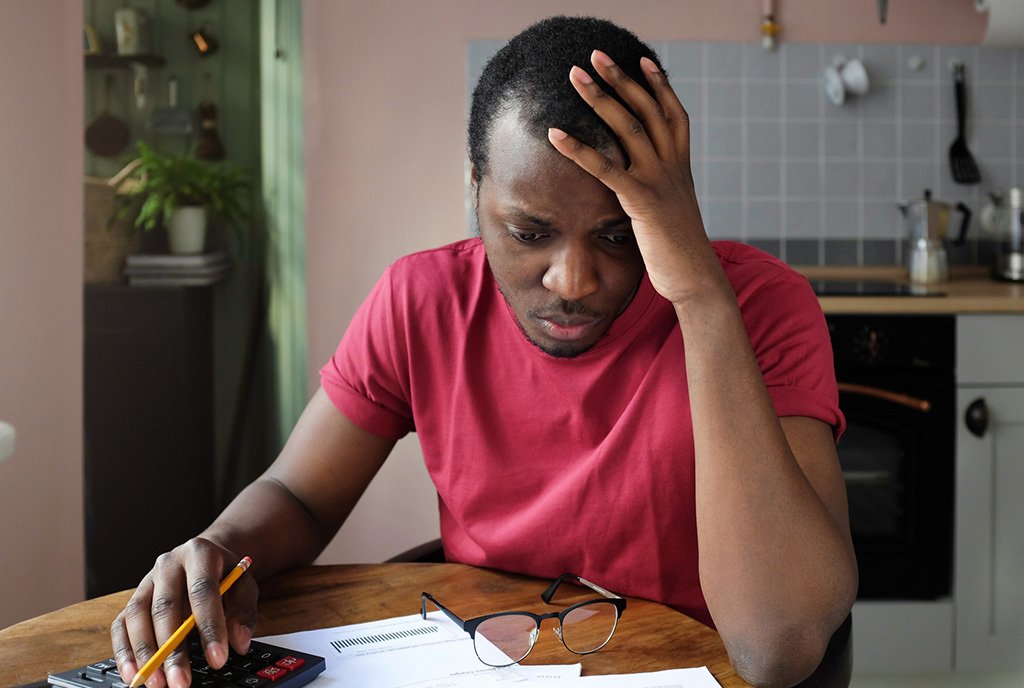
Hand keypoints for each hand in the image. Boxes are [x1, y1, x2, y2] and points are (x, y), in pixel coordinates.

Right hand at [110, 538, 258, 687]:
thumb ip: (244, 612)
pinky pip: (120, 625)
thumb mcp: (244, 585)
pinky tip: (133, 674)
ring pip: (137, 616)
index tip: (218, 659)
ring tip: (157, 684)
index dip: (210, 626)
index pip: (202, 590)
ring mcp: (146, 581)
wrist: (204, 556)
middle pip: (165, 607)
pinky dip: (124, 652)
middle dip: (173, 649)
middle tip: (181, 681)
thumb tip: (239, 643)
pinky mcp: (132, 599)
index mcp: (199, 553)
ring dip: (145, 654)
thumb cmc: (224, 574)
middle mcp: (167, 564)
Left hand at [547, 50, 725, 305]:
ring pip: (629, 128)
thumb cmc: (680, 253)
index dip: (659, 86)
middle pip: (647, 110)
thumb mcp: (672, 213)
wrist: (696, 279)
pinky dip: (578, 149)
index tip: (642, 61)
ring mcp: (659, 182)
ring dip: (600, 98)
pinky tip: (555, 135)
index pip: (673, 114)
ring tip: (576, 76)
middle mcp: (673, 168)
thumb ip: (660, 192)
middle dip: (621, 80)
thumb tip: (646, 187)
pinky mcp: (642, 202)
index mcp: (681, 168)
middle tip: (596, 55)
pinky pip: (606, 169)